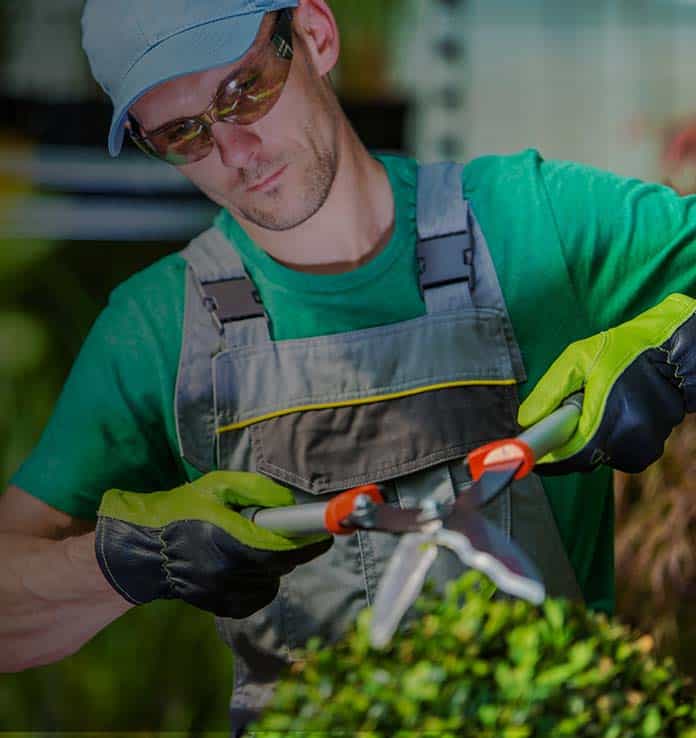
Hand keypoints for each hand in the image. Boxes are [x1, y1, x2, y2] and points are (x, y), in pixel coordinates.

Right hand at [94, 471, 331, 616]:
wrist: (142, 550)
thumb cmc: (178, 511)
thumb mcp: (216, 487)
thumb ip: (256, 490)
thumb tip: (289, 503)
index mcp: (228, 541)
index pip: (283, 549)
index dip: (310, 543)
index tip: (325, 534)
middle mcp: (228, 572)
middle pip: (280, 565)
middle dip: (290, 548)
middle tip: (288, 530)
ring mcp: (223, 593)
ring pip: (271, 582)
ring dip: (274, 565)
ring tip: (257, 545)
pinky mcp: (219, 606)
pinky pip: (256, 597)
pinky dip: (260, 582)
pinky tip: (245, 564)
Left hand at [518, 294, 695, 473]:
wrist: (673, 356)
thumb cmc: (624, 352)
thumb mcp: (578, 360)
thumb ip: (549, 391)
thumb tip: (525, 420)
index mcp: (608, 422)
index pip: (567, 458)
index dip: (545, 457)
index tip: (530, 456)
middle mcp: (628, 443)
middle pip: (580, 459)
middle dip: (567, 441)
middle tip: (570, 411)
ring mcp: (641, 450)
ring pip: (596, 456)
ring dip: (588, 438)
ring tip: (599, 405)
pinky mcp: (648, 452)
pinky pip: (613, 453)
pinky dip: (606, 439)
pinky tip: (615, 413)